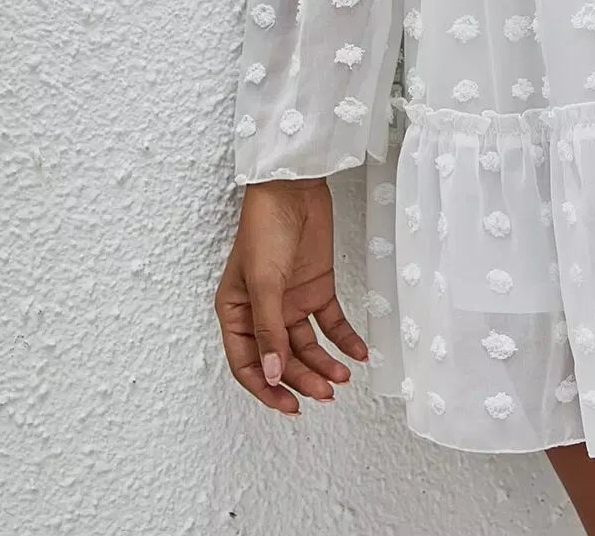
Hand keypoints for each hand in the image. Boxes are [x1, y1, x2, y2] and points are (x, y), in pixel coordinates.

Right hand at [215, 178, 366, 415]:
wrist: (294, 188)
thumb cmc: (266, 229)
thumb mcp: (263, 283)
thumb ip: (269, 331)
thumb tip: (273, 375)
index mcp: (236, 313)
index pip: (247, 364)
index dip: (266, 388)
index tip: (289, 407)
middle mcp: (262, 313)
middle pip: (282, 359)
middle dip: (303, 379)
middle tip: (326, 394)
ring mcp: (290, 302)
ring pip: (308, 346)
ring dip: (325, 363)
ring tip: (344, 377)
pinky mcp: (316, 288)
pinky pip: (330, 323)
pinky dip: (344, 339)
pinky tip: (358, 353)